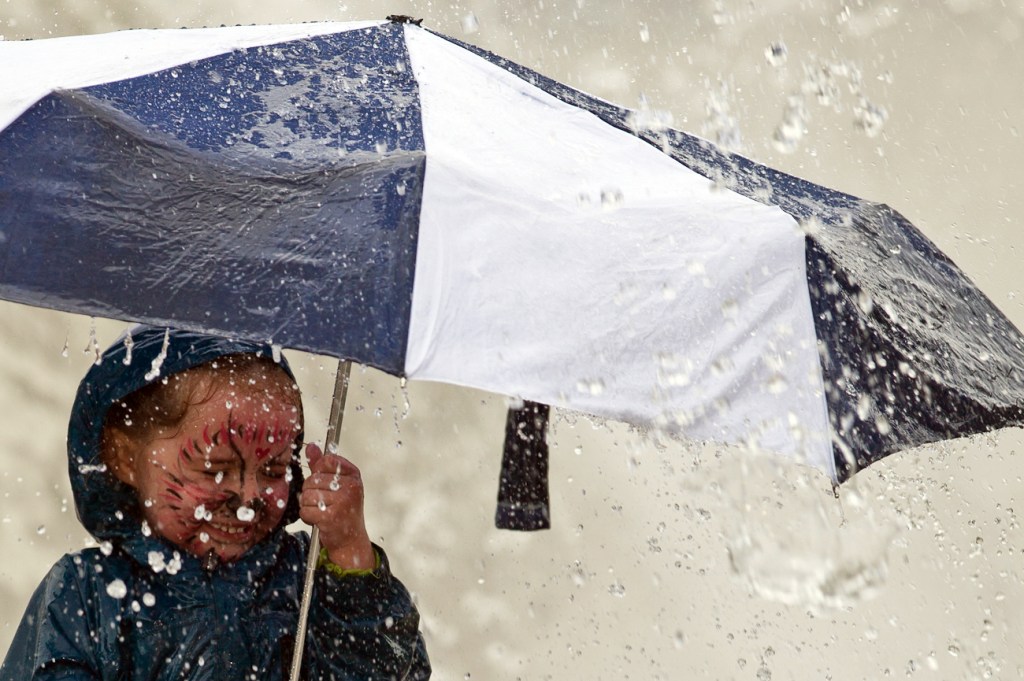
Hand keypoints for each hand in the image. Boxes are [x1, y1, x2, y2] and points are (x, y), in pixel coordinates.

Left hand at [300, 443, 374, 569]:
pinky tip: (318, 520)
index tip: (326, 485)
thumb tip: (311, 446)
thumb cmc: (342, 510)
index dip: (318, 473)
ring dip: (308, 506)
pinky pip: (305, 510)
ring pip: (307, 496)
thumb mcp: (337, 485)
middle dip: (311, 493)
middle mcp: (351, 486)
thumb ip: (322, 465)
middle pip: (312, 480)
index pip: (326, 461)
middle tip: (323, 503)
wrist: (350, 540)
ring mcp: (342, 501)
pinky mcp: (331, 517)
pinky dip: (307, 517)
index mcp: (353, 475)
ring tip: (321, 512)